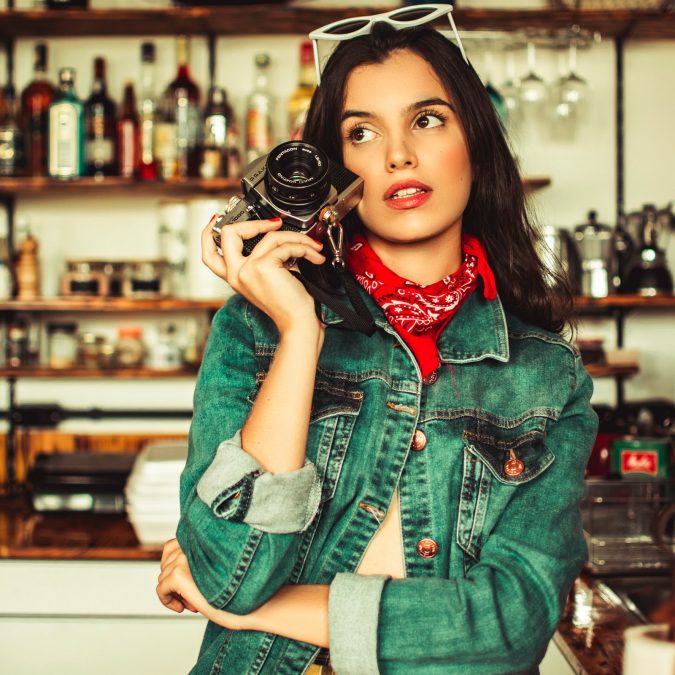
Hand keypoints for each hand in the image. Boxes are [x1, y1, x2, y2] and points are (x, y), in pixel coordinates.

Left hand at [157, 538, 245, 629]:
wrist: (256, 603)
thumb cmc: (245, 589)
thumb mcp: (221, 567)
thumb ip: (202, 560)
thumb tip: (176, 566)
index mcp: (205, 540)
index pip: (174, 544)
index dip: (177, 564)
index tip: (190, 581)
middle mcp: (195, 544)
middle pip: (166, 559)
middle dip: (174, 579)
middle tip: (191, 594)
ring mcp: (186, 558)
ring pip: (163, 576)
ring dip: (174, 591)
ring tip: (193, 602)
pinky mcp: (179, 575)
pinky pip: (161, 588)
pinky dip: (166, 600)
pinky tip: (182, 607)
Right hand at [201, 215, 325, 334]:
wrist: (298, 324)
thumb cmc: (288, 306)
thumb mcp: (268, 279)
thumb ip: (262, 259)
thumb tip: (273, 233)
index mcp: (235, 277)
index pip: (209, 253)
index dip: (208, 232)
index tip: (216, 217)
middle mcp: (236, 274)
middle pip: (229, 233)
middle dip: (254, 222)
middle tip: (275, 223)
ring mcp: (247, 270)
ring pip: (269, 236)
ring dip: (296, 238)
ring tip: (311, 246)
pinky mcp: (262, 267)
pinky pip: (285, 246)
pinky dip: (304, 248)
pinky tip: (313, 256)